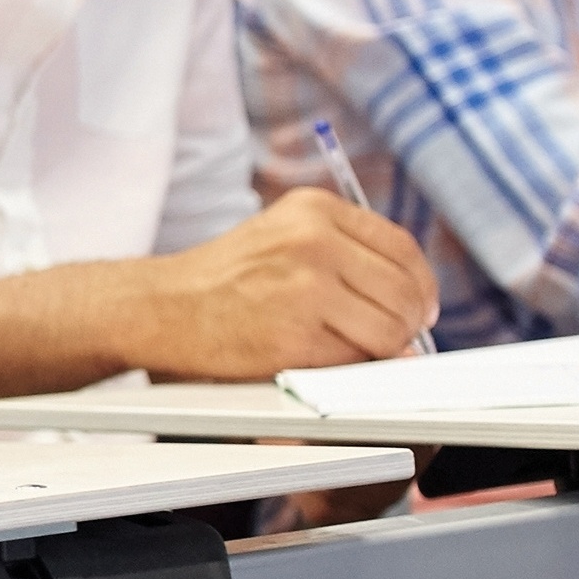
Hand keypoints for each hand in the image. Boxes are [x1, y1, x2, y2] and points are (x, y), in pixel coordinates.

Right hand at [131, 189, 435, 380]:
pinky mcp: (294, 334)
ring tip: (352, 349)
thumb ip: (345, 254)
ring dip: (382, 350)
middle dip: (407, 323)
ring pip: (389, 329)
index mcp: (314, 209)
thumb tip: (415, 304)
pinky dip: (348, 368)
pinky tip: (319, 358)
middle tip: (392, 339)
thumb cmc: (222, 278)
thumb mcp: (282, 237)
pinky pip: (355, 359)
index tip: (418, 307)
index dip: (419, 285)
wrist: (159, 305)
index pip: (402, 247)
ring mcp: (305, 286)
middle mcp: (314, 240)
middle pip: (405, 290)